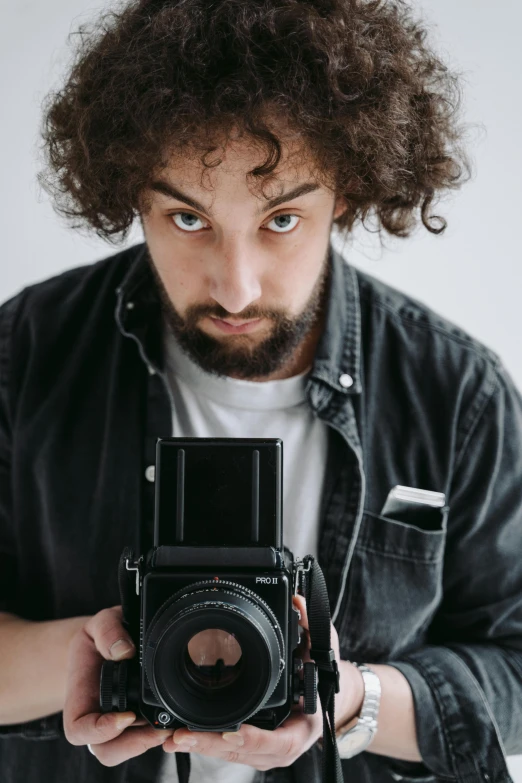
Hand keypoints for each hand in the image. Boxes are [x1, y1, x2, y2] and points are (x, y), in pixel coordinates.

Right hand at [63, 606, 172, 764]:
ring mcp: (115, 722)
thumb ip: (107, 631)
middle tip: (160, 728)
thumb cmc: (99, 637)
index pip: (79, 729)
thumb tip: (123, 651)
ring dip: (148, 742)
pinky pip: (143, 738)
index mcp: (80, 697)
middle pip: (106, 750)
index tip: (126, 716)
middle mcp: (96, 716)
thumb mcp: (99, 623)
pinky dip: (157, 733)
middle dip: (134, 744)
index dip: (100, 731)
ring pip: (126, 750)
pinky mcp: (135, 722)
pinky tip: (172, 720)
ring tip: (169, 725)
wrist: (107, 643)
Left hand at [162, 595, 362, 769]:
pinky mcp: (253, 749)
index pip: (278, 741)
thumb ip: (311, 626)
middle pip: (243, 753)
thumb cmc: (324, 676)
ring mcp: (267, 751)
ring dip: (201, 747)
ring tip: (171, 737)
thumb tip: (297, 600)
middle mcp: (283, 745)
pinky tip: (181, 736)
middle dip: (210, 746)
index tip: (229, 733)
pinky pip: (227, 750)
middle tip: (180, 736)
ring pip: (230, 755)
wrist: (332, 700)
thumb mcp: (324, 649)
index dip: (253, 740)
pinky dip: (205, 744)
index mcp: (302, 727)